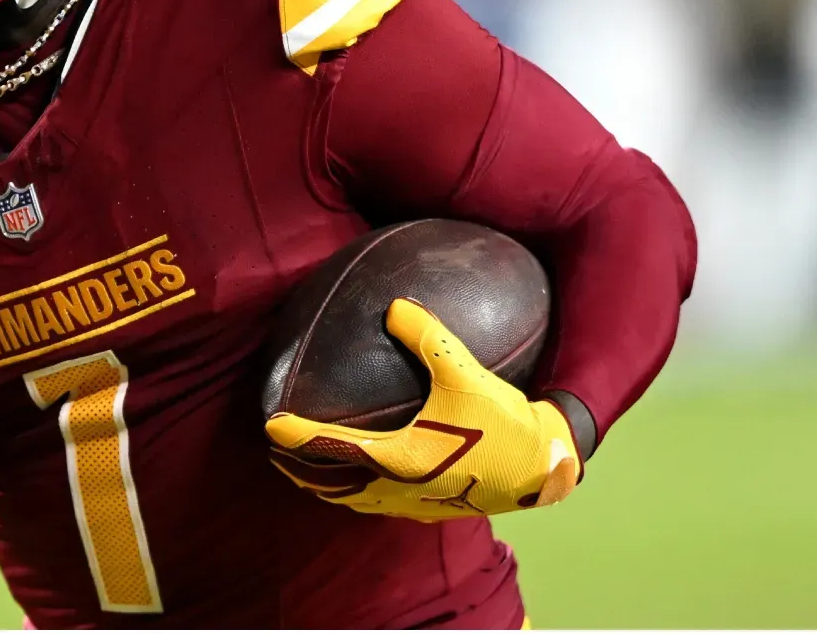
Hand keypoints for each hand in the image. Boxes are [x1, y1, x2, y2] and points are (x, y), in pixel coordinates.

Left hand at [264, 299, 579, 519]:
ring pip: (357, 503)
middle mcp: (398, 489)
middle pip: (333, 488)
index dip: (296, 437)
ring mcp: (415, 505)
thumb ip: (428, 338)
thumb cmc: (505, 425)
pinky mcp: (434, 511)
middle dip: (301, 473)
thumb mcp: (466, 373)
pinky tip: (371, 479)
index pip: (330, 450)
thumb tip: (394, 305)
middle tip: (278, 455)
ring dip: (329, 489)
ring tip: (313, 474)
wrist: (545, 470)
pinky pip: (383, 506)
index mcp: (397, 458)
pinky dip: (361, 496)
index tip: (271, 426)